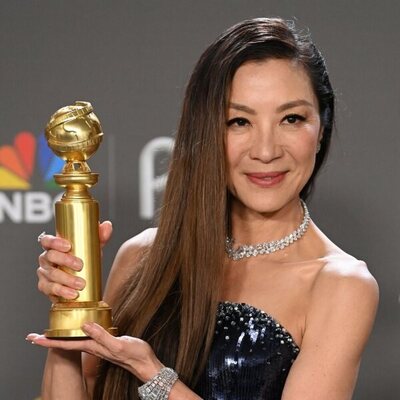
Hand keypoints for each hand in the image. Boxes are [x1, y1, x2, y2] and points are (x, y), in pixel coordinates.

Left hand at [26, 323, 162, 381]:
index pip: (65, 344)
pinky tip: (78, 328)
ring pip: (74, 340)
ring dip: (61, 336)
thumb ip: (102, 336)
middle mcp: (92, 347)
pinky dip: (77, 331)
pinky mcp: (104, 342)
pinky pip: (85, 336)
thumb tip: (85, 325)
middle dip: (50, 339)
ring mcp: (97, 346)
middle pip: (65, 343)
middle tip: (35, 335)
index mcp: (92, 347)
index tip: (34, 338)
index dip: (49, 341)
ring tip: (51, 330)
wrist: (145, 363)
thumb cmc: (134, 355)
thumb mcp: (118, 345)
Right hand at [37, 221, 112, 301]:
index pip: (47, 240)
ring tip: (81, 283)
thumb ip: (100, 236)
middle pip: (50, 257)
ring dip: (66, 279)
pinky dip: (62, 292)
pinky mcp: (46, 287)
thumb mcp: (93, 247)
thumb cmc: (84, 259)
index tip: (68, 246)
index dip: (55, 242)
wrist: (83, 280)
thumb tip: (107, 226)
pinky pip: (51, 289)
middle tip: (80, 265)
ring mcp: (45, 273)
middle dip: (65, 260)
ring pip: (51, 275)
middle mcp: (46, 258)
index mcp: (54, 246)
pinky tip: (73, 294)